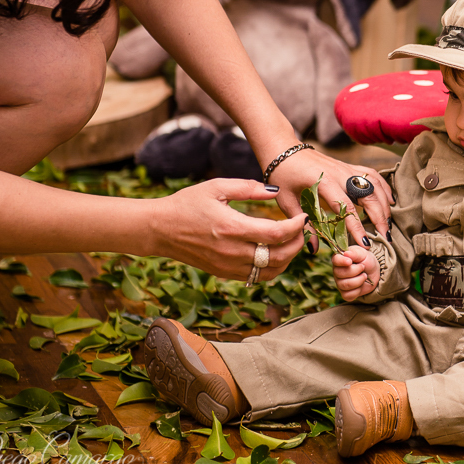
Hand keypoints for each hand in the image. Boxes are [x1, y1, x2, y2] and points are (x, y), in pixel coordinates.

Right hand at [151, 179, 308, 281]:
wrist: (159, 229)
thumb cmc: (187, 203)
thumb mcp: (217, 187)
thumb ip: (249, 188)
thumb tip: (275, 191)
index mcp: (232, 227)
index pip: (276, 234)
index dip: (296, 227)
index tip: (303, 217)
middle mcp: (232, 251)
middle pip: (279, 256)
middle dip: (297, 244)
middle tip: (303, 230)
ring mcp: (228, 266)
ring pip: (270, 271)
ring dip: (288, 258)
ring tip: (292, 241)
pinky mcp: (224, 273)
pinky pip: (257, 277)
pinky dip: (272, 268)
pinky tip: (274, 252)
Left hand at [267, 148, 393, 249]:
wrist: (284, 150)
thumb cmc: (282, 175)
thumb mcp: (287, 202)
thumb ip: (302, 224)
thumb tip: (314, 249)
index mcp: (324, 182)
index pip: (347, 207)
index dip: (357, 226)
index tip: (364, 243)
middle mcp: (340, 173)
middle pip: (368, 195)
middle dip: (379, 217)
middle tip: (385, 237)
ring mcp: (347, 168)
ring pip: (375, 185)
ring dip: (385, 204)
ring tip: (388, 223)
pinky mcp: (349, 166)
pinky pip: (373, 175)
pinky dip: (384, 187)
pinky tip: (390, 200)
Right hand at [332, 245, 378, 301]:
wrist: (374, 272)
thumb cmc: (366, 260)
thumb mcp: (363, 254)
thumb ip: (355, 253)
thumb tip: (346, 253)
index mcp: (339, 259)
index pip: (335, 260)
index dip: (341, 261)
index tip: (350, 262)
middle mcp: (337, 272)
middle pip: (340, 274)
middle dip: (355, 271)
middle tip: (363, 267)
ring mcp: (340, 283)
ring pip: (345, 285)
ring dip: (359, 280)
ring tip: (364, 275)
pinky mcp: (345, 293)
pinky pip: (348, 295)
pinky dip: (358, 290)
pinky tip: (361, 285)